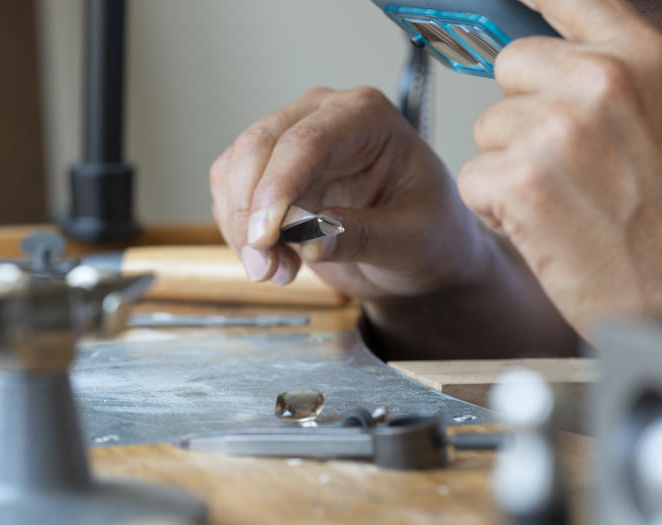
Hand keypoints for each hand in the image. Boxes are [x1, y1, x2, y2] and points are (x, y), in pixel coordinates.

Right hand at [210, 87, 489, 299]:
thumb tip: (309, 241)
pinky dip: (239, 231)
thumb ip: (362, 237)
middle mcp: (325, 116)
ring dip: (241, 226)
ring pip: (235, 169)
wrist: (423, 255)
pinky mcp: (272, 172)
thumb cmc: (430, 237)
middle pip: (259, 148)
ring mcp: (293, 139)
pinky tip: (274, 263)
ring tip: (277, 272)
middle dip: (251, 213)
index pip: (308, 140)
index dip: (278, 188)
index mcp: (368, 117)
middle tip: (265, 268)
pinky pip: (231, 191)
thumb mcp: (409, 243)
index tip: (265, 236)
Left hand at [458, 0, 661, 335]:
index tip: (508, 5)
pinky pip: (474, 178)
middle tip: (562, 163)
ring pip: (488, 128)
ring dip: (510, 166)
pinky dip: (496, 208)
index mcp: (646, 56)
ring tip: (563, 204)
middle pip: (512, 65)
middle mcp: (600, 80)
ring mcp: (557, 129)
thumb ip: (620, 79)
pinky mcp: (521, 183)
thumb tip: (558, 62)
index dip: (533, 5)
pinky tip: (544, 229)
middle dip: (524, 112)